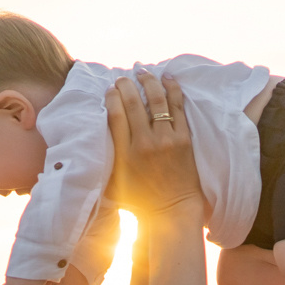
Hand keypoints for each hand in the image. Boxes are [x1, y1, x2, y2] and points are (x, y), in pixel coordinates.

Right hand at [106, 73, 199, 217]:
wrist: (172, 212)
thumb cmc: (141, 202)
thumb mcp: (115, 182)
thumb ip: (108, 158)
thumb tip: (100, 137)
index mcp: (125, 154)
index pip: (115, 115)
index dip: (112, 98)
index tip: (110, 89)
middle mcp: (145, 143)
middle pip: (133, 103)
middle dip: (126, 85)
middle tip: (123, 78)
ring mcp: (167, 140)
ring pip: (157, 100)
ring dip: (149, 82)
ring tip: (144, 72)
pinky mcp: (184, 139)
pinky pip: (178, 107)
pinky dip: (173, 90)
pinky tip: (168, 79)